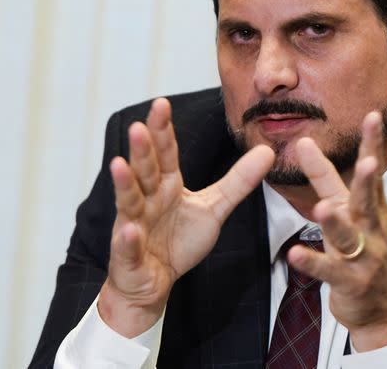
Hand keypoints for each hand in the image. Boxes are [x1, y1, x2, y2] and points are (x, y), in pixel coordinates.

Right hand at [99, 98, 273, 336]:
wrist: (154, 282)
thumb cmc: (178, 241)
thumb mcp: (215, 208)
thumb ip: (238, 180)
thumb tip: (267, 150)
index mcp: (166, 185)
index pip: (165, 153)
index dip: (163, 130)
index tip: (161, 104)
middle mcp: (147, 200)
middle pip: (145, 170)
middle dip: (142, 149)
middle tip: (139, 125)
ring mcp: (134, 225)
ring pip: (129, 201)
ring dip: (124, 184)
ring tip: (119, 164)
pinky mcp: (129, 255)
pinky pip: (129, 245)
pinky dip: (128, 238)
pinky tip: (129, 228)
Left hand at [287, 111, 386, 350]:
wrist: (384, 309)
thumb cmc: (365, 253)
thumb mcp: (350, 214)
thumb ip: (327, 180)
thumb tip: (305, 143)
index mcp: (371, 209)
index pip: (372, 172)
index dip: (373, 145)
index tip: (373, 116)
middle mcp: (370, 228)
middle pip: (368, 200)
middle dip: (367, 180)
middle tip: (367, 160)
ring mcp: (363, 256)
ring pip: (349, 236)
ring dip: (336, 223)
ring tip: (322, 209)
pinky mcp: (350, 281)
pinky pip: (328, 270)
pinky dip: (311, 262)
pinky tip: (295, 254)